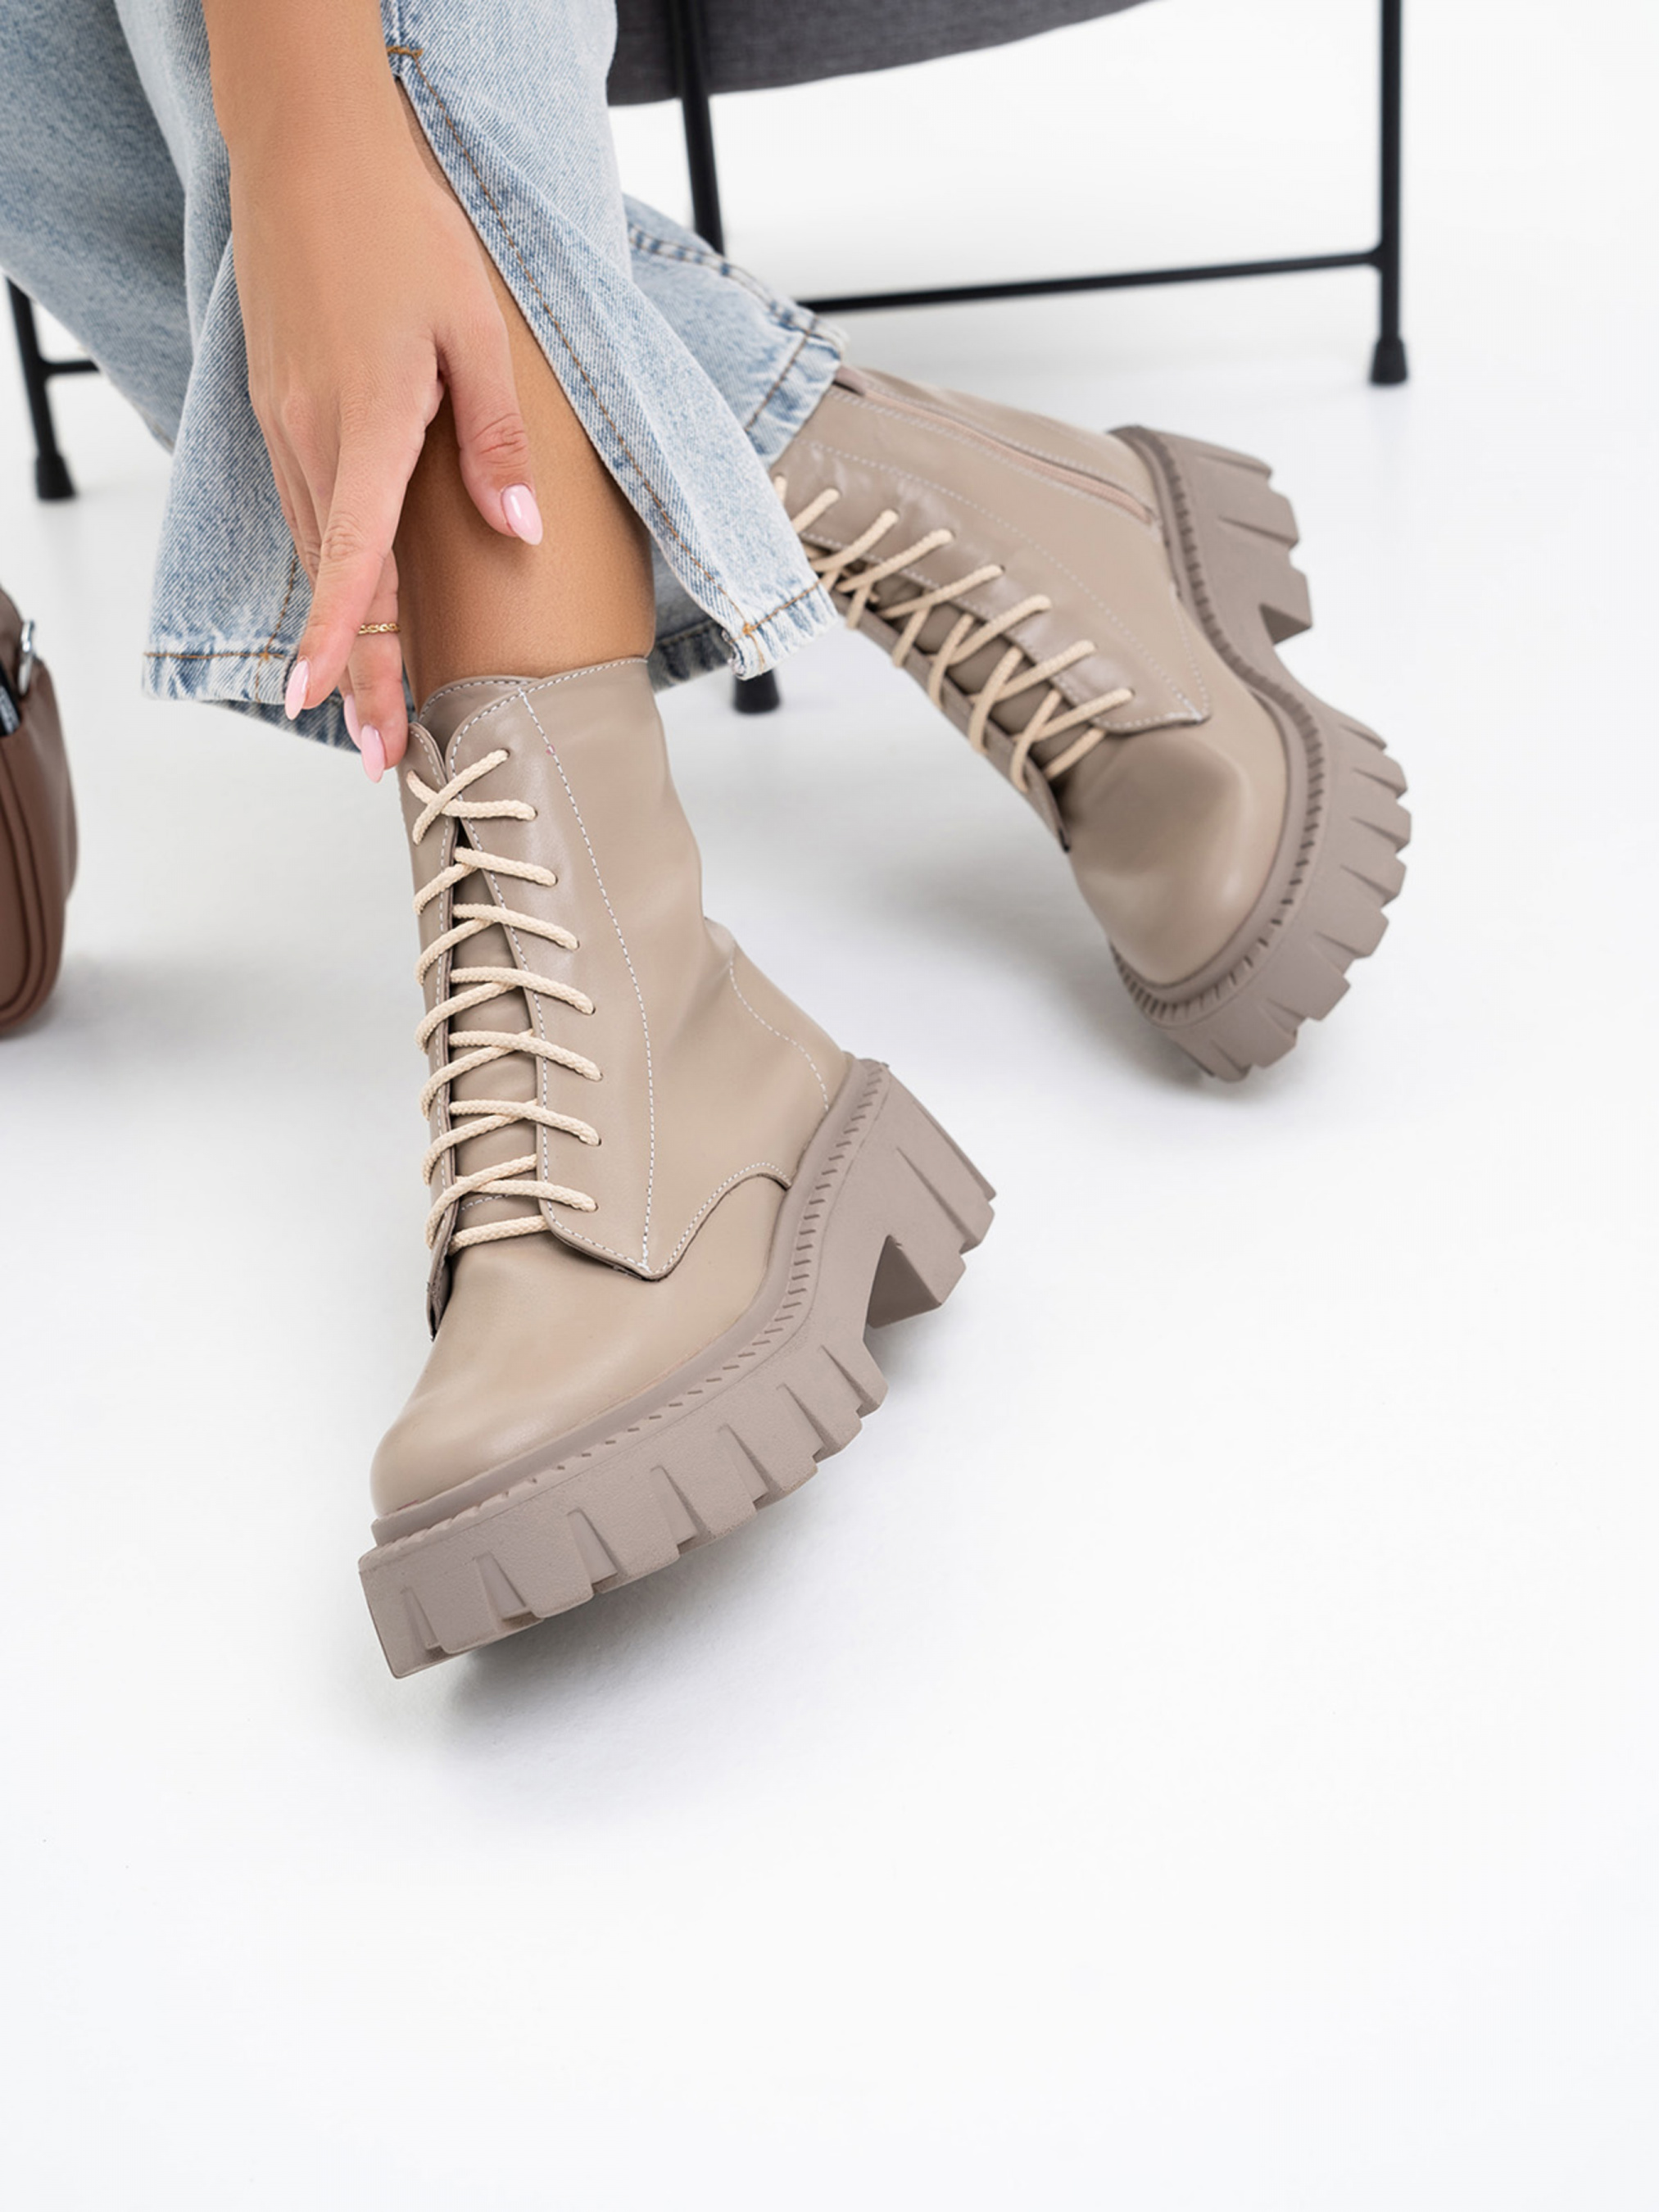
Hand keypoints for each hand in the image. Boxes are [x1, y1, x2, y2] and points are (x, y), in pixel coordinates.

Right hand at [229, 85, 540, 774]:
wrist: (309, 146)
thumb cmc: (402, 226)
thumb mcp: (475, 330)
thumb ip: (494, 440)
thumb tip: (520, 530)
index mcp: (365, 424)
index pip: (350, 559)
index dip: (344, 643)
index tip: (336, 711)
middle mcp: (311, 435)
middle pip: (333, 579)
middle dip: (354, 674)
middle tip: (379, 758)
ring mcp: (284, 421)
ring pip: (313, 547)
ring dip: (337, 631)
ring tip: (361, 705)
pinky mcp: (278, 404)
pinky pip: (301, 504)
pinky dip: (323, 568)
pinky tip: (345, 603)